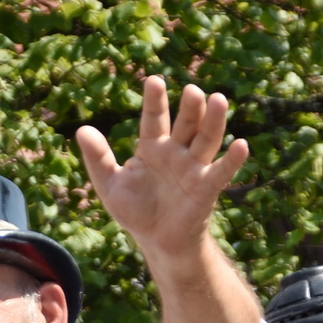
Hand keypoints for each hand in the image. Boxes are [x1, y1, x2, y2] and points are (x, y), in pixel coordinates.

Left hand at [76, 76, 248, 270]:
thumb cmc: (136, 210)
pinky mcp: (206, 188)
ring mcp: (194, 168)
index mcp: (153, 147)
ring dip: (214, 121)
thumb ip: (98, 158)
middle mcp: (176, 152)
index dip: (155, 101)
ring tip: (218, 99)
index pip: (154, 118)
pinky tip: (241, 145)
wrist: (157, 242)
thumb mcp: (110, 185)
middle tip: (191, 90)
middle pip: (186, 124)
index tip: (153, 80)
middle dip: (190, 107)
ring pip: (207, 139)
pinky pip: (221, 172)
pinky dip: (233, 159)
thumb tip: (81, 130)